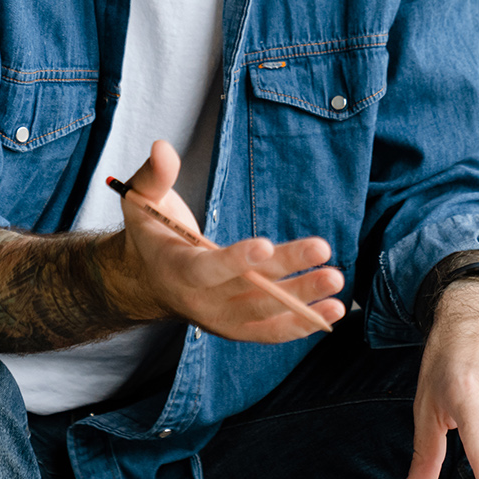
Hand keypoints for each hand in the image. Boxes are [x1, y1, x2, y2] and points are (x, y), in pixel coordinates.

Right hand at [107, 140, 344, 342]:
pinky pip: (272, 332)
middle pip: (247, 289)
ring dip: (303, 299)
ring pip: (265, 312)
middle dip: (287, 271)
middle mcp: (199, 301)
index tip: (265, 245)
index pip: (206, 269)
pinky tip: (335, 310)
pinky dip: (303, 324)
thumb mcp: (142, 200)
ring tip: (336, 280)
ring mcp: (221, 320)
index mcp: (176, 269)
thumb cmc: (152, 234)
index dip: (235, 260)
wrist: (148, 282)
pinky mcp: (238, 329)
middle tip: (323, 250)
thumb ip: (154, 175)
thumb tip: (163, 146)